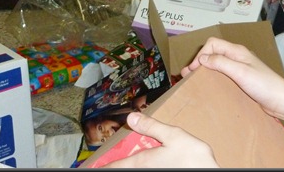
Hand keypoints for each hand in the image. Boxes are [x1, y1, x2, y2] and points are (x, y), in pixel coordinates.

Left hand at [102, 112, 218, 168]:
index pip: (114, 166)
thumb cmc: (193, 158)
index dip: (101, 166)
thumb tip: (131, 117)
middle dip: (112, 166)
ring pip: (133, 171)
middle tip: (103, 163)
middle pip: (122, 170)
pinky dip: (138, 167)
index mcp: (142, 161)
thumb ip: (151, 126)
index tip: (90, 166)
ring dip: (124, 166)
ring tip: (119, 162)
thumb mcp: (173, 135)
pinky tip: (144, 164)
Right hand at [181, 37, 283, 117]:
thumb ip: (221, 63)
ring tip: (196, 79)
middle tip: (189, 74)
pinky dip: (214, 77)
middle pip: (214, 52)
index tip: (194, 69)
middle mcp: (238, 57)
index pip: (213, 43)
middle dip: (200, 61)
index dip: (201, 54)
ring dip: (206, 69)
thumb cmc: (265, 85)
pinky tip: (211, 85)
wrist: (279, 100)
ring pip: (218, 63)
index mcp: (237, 51)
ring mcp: (240, 68)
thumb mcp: (240, 72)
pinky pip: (223, 74)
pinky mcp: (241, 79)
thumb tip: (203, 58)